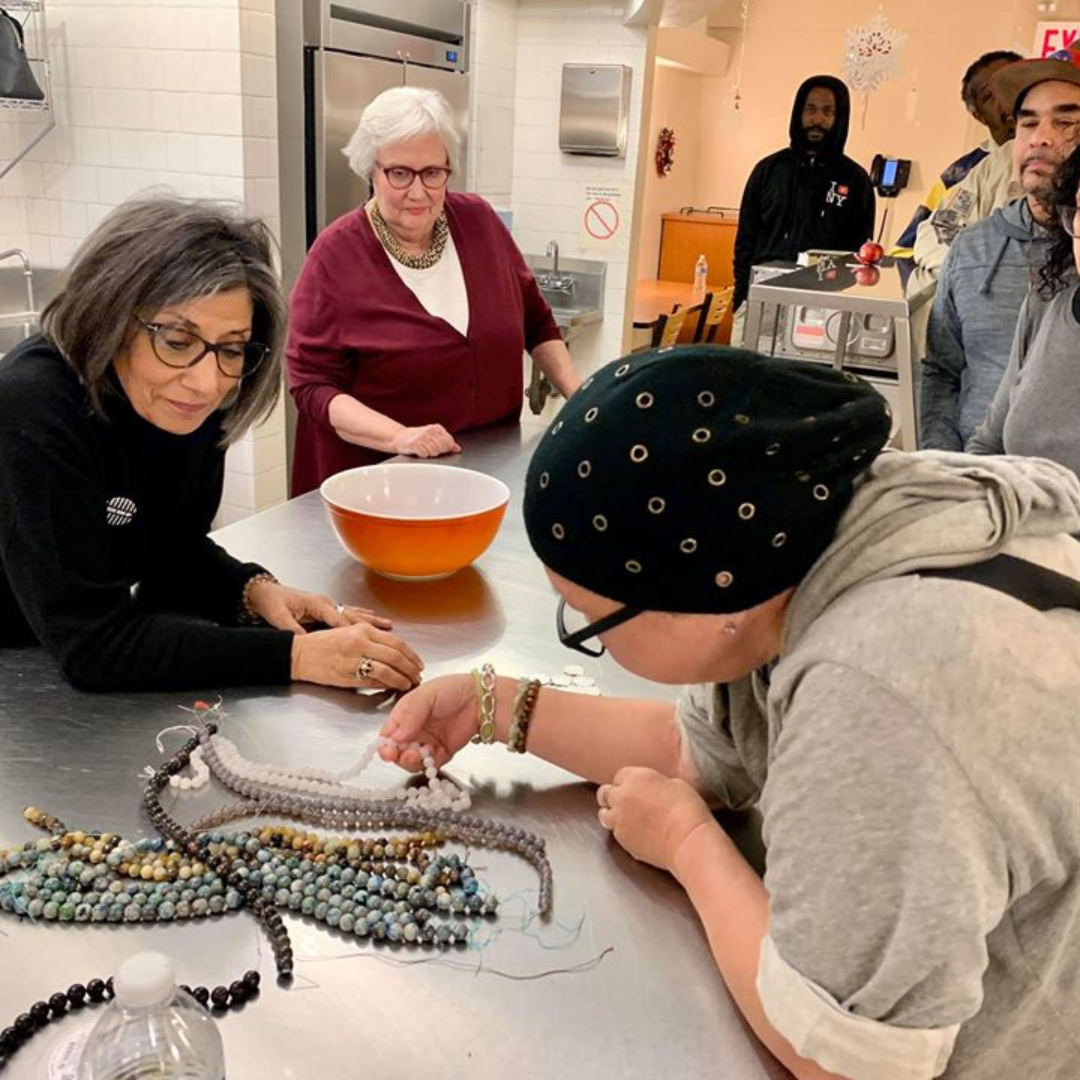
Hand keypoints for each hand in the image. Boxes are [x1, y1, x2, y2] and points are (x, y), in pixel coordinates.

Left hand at [247, 580, 392, 634]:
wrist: (261, 591)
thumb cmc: (270, 602)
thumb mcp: (278, 617)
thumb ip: (291, 629)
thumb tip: (303, 641)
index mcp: (316, 604)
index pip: (338, 620)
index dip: (352, 631)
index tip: (364, 641)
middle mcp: (325, 603)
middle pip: (352, 615)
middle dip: (370, 624)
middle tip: (388, 630)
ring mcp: (327, 605)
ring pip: (353, 614)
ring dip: (371, 620)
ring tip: (388, 625)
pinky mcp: (325, 608)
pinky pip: (348, 614)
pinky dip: (362, 618)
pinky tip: (372, 619)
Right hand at [290, 622, 423, 691]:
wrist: (300, 654)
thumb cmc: (323, 644)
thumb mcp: (349, 631)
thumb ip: (371, 638)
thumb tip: (395, 651)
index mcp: (363, 630)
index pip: (396, 642)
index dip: (411, 655)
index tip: (418, 663)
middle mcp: (360, 642)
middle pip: (396, 656)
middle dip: (411, 668)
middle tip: (417, 676)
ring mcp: (354, 659)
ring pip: (388, 670)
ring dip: (402, 679)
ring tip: (408, 684)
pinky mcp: (348, 675)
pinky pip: (374, 680)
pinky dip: (387, 684)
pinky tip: (393, 687)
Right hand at [377, 674, 478, 771]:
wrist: (480, 700)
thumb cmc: (452, 690)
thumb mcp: (426, 696)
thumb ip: (410, 716)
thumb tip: (396, 737)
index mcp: (404, 715)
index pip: (387, 734)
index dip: (385, 745)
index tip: (388, 751)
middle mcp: (413, 731)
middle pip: (396, 752)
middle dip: (398, 756)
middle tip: (406, 754)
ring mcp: (426, 743)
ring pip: (410, 761)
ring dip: (412, 761)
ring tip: (420, 753)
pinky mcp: (441, 754)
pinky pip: (429, 766)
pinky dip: (429, 764)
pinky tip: (433, 754)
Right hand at [391, 424, 460, 457]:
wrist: (399, 437)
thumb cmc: (418, 438)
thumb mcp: (433, 437)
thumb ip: (446, 442)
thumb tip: (457, 449)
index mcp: (437, 428)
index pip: (449, 442)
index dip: (445, 448)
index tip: (439, 448)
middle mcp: (430, 431)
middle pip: (442, 448)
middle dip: (437, 451)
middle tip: (429, 448)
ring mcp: (422, 437)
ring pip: (434, 453)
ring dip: (429, 454)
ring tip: (423, 449)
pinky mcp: (415, 444)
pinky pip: (425, 455)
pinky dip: (422, 455)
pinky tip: (418, 451)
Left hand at [596, 767, 714, 873]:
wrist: (687, 840)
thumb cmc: (688, 810)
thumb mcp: (675, 783)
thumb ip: (655, 783)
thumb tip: (653, 789)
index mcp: (635, 777)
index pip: (619, 776)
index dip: (628, 782)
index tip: (635, 788)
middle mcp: (622, 796)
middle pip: (605, 793)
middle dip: (613, 796)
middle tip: (626, 802)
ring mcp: (619, 819)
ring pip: (604, 814)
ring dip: (612, 814)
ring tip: (626, 818)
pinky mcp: (622, 839)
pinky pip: (615, 832)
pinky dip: (622, 831)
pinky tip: (636, 833)